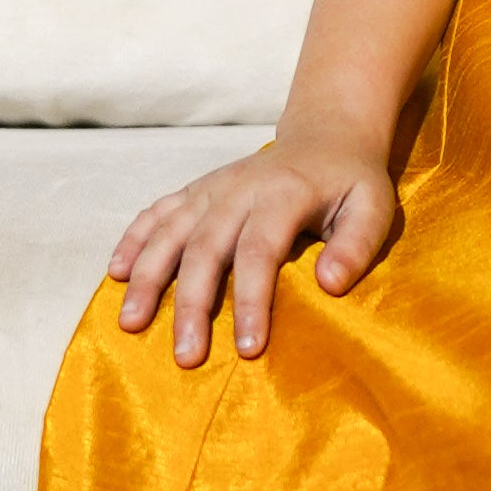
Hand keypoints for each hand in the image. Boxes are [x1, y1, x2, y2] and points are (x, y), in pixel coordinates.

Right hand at [104, 128, 397, 367]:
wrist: (324, 134)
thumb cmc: (350, 181)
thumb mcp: (373, 206)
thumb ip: (356, 244)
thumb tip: (329, 285)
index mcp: (283, 194)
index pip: (259, 252)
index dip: (251, 301)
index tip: (248, 349)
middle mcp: (238, 189)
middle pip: (206, 250)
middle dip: (192, 305)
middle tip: (186, 356)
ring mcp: (211, 189)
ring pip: (170, 234)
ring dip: (148, 278)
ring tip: (131, 323)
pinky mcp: (195, 191)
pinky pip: (156, 214)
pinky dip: (134, 241)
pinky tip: (116, 274)